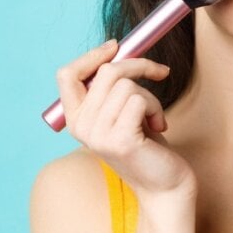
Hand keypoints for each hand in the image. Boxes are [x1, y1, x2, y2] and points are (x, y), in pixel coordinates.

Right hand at [55, 40, 196, 198]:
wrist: (164, 186)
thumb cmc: (147, 146)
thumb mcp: (122, 112)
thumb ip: (111, 89)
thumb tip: (117, 49)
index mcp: (76, 119)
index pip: (67, 75)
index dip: (92, 55)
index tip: (116, 46)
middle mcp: (81, 127)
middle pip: (106, 72)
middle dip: (139, 66)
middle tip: (159, 73)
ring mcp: (98, 135)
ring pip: (127, 85)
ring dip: (151, 96)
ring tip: (154, 118)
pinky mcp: (119, 140)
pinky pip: (139, 100)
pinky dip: (156, 108)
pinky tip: (159, 128)